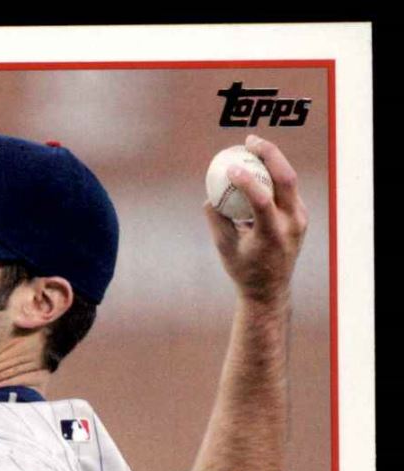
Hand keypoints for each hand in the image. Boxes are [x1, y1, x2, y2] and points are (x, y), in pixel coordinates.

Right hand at [204, 134, 308, 302]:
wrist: (269, 289)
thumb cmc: (242, 269)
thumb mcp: (223, 247)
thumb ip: (216, 220)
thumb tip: (209, 194)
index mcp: (272, 235)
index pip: (262, 200)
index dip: (246, 181)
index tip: (230, 167)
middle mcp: (291, 225)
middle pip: (286, 179)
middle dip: (270, 154)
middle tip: (249, 141)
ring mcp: (300, 219)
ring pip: (289, 180)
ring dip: (272, 159)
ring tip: (253, 146)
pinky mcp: (301, 215)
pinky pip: (287, 189)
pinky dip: (272, 175)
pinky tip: (258, 164)